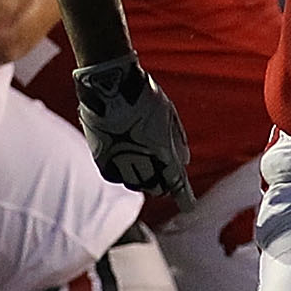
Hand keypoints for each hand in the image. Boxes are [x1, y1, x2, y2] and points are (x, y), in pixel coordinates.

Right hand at [73, 55, 194, 206]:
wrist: (108, 83)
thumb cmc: (142, 94)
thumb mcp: (168, 113)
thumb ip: (177, 139)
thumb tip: (184, 161)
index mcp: (161, 149)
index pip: (175, 181)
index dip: (183, 196)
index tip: (189, 207)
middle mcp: (140, 160)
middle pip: (155, 186)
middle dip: (162, 184)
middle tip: (163, 175)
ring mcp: (119, 160)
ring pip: (135, 184)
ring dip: (143, 179)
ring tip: (144, 163)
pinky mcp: (101, 157)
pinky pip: (115, 177)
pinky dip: (123, 174)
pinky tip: (126, 161)